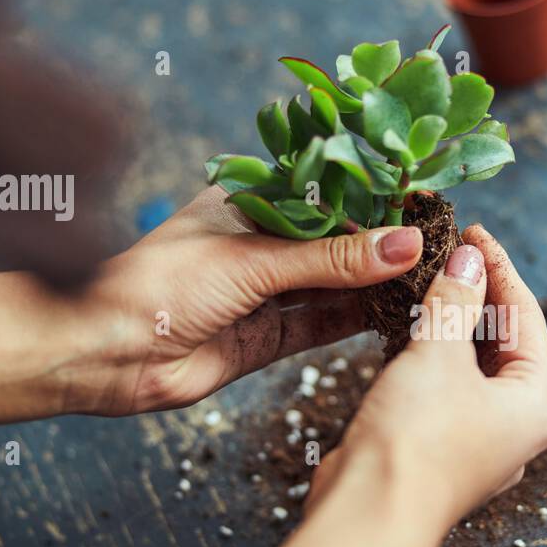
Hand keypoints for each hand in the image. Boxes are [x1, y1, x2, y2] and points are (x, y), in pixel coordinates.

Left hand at [0, 187, 422, 431]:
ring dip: (378, 283)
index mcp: (250, 202)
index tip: (425, 196)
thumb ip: (333, 259)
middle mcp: (262, 243)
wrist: (105, 355)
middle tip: (441, 242)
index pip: (328, 191)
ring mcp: (267, 292)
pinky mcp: (268, 337)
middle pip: (338, 240)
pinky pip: (325, 324)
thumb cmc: (160, 286)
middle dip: (384, 243)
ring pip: (336, 283)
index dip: (376, 195)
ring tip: (433, 278)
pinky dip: (360, 320)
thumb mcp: (254, 261)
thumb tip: (406, 245)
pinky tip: (400, 312)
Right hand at [307, 224, 546, 529]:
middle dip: (478, 293)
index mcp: (535, 405)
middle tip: (449, 250)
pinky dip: (433, 353)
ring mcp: (479, 440)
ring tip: (428, 278)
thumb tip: (469, 257)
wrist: (368, 514)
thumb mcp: (438, 355)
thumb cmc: (415, 439)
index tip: (472, 231)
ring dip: (452, 321)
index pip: (527, 318)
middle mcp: (516, 425)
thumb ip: (456, 300)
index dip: (499, 268)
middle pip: (505, 342)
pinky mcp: (441, 447)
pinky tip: (410, 326)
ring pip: (473, 365)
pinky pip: (446, 387)